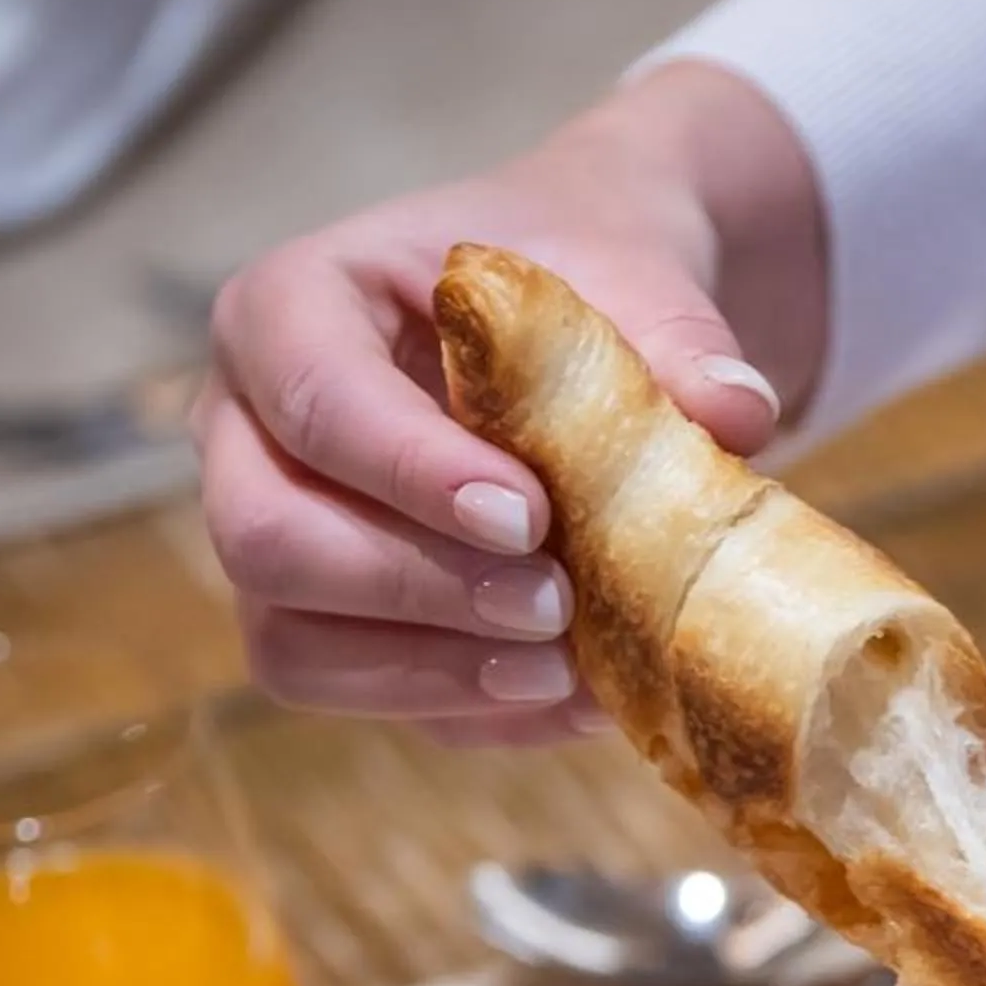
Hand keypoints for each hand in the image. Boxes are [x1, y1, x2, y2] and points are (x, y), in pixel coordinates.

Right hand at [194, 63, 825, 744]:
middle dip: (416, 587)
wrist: (576, 323)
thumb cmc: (573, 283)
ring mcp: (275, 538)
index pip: (313, 399)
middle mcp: (248, 431)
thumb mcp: (627, 274)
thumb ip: (674, 336)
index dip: (410, 472)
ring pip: (296, 647)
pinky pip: (368, 701)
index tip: (531, 518)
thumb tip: (737, 411)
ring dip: (436, 673)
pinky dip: (474, 712)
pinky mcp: (330, 626)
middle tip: (556, 604)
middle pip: (268, 540)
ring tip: (567, 669)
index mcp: (290, 308)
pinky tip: (575, 697)